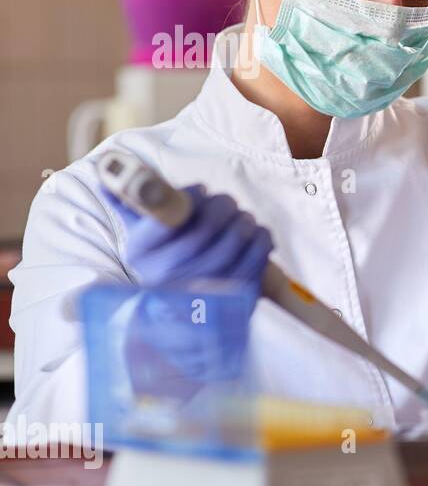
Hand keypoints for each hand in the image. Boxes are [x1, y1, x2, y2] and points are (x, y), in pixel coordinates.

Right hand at [102, 185, 272, 290]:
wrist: (181, 312)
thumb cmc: (164, 258)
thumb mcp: (142, 235)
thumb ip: (133, 205)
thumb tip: (107, 173)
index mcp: (140, 252)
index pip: (167, 216)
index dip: (190, 197)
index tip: (201, 188)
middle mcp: (166, 274)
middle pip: (204, 230)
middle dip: (223, 206)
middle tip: (228, 201)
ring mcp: (200, 291)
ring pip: (232, 244)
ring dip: (244, 222)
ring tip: (243, 217)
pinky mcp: (232, 300)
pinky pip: (254, 262)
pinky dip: (261, 240)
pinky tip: (257, 233)